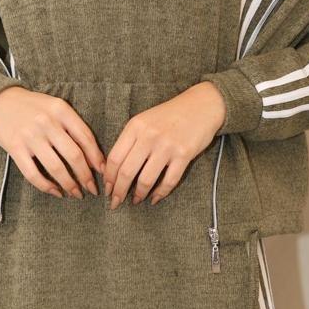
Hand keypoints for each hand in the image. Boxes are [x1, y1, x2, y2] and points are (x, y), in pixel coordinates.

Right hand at [0, 86, 105, 199]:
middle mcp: (47, 122)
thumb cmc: (34, 108)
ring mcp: (30, 136)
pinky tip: (56, 192)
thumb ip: (73, 127)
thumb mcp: (56, 108)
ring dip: (69, 184)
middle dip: (86, 176)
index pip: (85, 137)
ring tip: (76, 193)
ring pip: (56, 167)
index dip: (97, 158)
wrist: (1, 101)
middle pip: (74, 155)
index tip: (103, 172)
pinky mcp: (15, 148)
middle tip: (92, 188)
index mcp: (61, 110)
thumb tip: (94, 158)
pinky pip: (33, 174)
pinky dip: (46, 187)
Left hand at [102, 82, 226, 209]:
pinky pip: (169, 181)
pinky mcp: (184, 154)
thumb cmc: (169, 116)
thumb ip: (129, 140)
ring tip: (135, 201)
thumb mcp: (144, 121)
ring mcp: (167, 146)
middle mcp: (149, 136)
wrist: (201, 105)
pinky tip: (155, 199)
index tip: (107, 189)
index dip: (108, 178)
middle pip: (126, 172)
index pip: (114, 158)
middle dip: (118, 192)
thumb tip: (113, 169)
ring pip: (146, 180)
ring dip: (138, 195)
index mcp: (135, 126)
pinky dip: (160, 194)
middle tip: (115, 202)